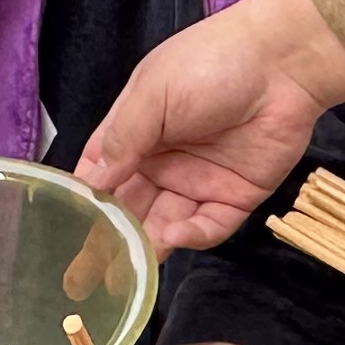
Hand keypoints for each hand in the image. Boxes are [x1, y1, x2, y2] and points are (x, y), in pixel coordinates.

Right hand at [75, 0, 344, 252]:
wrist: (283, 63)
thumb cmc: (209, 65)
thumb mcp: (154, 94)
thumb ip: (123, 139)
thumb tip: (92, 184)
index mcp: (136, 132)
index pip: (100, 176)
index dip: (84, 205)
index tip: (61, 236)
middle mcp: (163, 162)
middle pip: (129, 210)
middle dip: (108, 243)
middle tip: (84, 281)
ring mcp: (198, 182)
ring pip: (164, 226)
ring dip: (146, 246)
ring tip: (128, 268)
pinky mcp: (235, 198)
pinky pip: (207, 228)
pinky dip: (190, 237)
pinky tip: (175, 236)